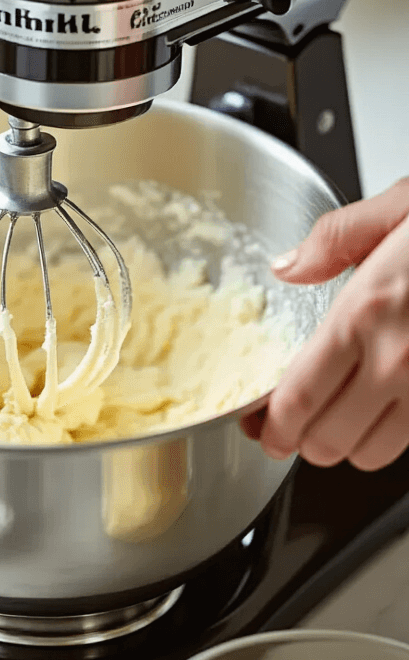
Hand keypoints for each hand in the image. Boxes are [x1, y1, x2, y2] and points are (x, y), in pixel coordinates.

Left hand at [241, 179, 408, 470]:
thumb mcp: (401, 203)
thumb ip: (336, 238)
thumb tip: (289, 266)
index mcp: (365, 312)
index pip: (296, 400)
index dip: (271, 427)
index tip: (264, 426)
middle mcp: (397, 360)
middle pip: (326, 443)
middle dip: (305, 438)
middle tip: (301, 420)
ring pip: (371, 456)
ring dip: (351, 442)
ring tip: (348, 413)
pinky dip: (395, 433)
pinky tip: (393, 402)